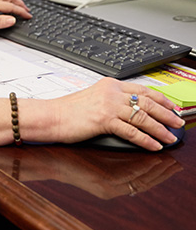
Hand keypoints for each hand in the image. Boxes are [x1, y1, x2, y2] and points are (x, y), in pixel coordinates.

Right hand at [52, 77, 183, 150]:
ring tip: (170, 137)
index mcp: (109, 84)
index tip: (171, 106)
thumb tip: (133, 110)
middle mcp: (111, 92)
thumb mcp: (93, 98)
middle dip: (166, 113)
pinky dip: (146, 139)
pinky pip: (132, 131)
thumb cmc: (68, 110)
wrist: (51, 115)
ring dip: (160, 129)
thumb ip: (112, 100)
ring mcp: (108, 105)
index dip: (160, 98)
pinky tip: (154, 145)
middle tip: (178, 122)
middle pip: (146, 101)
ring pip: (142, 117)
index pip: (141, 89)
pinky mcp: (104, 119)